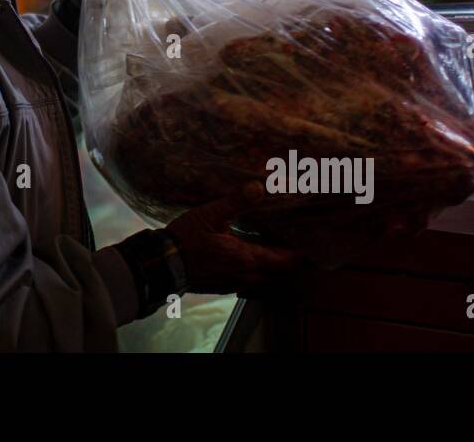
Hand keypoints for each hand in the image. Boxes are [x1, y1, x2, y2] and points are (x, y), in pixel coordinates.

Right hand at [167, 195, 306, 296]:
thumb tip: (260, 187)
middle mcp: (244, 275)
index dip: (299, 256)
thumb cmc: (186, 239)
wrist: (162, 265)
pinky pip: (246, 281)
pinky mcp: (220, 286)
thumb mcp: (210, 214)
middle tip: (295, 248)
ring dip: (269, 268)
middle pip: (275, 272)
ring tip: (273, 252)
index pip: (283, 261)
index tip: (310, 248)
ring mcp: (232, 283)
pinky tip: (246, 259)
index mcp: (245, 257)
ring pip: (261, 279)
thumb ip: (236, 201)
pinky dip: (253, 271)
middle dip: (286, 262)